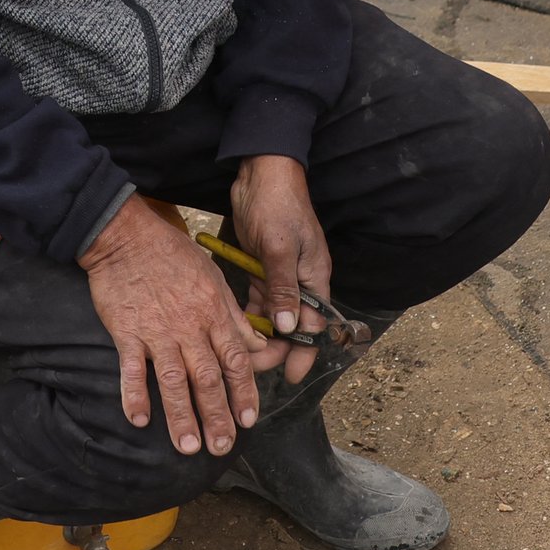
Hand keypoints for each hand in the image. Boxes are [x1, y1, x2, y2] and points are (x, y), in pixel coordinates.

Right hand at [81, 198, 282, 455]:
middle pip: (207, 378)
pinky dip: (134, 394)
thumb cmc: (172, 254)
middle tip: (222, 447)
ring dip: (181, 415)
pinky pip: (130, 368)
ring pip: (172, 380)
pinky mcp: (126, 331)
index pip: (235, 360)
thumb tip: (258, 346)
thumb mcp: (214, 278)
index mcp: (213, 313)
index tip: (248, 421)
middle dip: (216, 415)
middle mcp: (188, 327)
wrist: (127, 236)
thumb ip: (235, 316)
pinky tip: (139, 419)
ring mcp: (156, 331)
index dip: (243, 392)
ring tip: (188, 446)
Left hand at [226, 153, 358, 349]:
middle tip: (252, 367)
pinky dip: (249, 313)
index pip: (315, 325)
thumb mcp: (280, 249)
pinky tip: (234, 327)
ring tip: (240, 354)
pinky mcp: (262, 267)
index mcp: (315, 278)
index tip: (291, 376)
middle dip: (276, 347)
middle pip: (293, 325)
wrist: (262, 173)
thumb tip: (290, 328)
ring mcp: (281, 274)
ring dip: (261, 334)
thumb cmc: (277, 206)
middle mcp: (301, 281)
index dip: (304, 352)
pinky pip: (258, 298)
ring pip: (274, 315)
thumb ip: (284, 289)